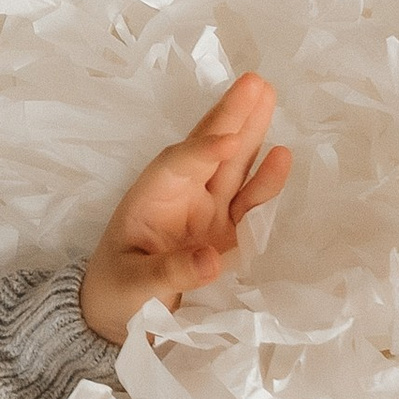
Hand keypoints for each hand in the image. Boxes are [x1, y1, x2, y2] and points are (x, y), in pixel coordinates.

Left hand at [78, 73, 292, 345]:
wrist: (117, 316)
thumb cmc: (115, 292)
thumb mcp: (133, 287)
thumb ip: (171, 273)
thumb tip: (213, 259)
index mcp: (150, 200)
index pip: (177, 167)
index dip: (202, 152)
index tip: (226, 139)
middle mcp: (181, 198)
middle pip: (208, 150)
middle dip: (230, 117)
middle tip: (255, 81)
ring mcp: (206, 213)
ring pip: (232, 165)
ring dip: (250, 132)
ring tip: (268, 95)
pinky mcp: (226, 233)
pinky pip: (248, 202)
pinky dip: (264, 181)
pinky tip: (282, 154)